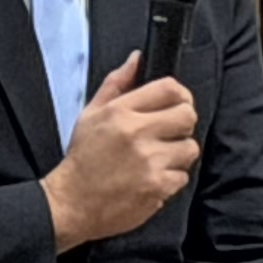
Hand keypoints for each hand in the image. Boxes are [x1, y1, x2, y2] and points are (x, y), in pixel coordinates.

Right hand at [43, 57, 198, 249]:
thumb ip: (117, 84)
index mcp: (120, 112)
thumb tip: (137, 59)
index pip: (170, 88)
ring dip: (178, 154)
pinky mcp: (157, 187)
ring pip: (189, 148)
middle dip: (183, 124)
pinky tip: (151, 179)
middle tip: (169, 133)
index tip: (177, 105)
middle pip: (188, 116)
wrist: (72, 203)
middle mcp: (137, 133)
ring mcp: (149, 162)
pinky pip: (182, 176)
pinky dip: (171, 179)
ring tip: (158, 159)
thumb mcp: (91, 114)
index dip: (181, 95)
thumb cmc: (83, 158)